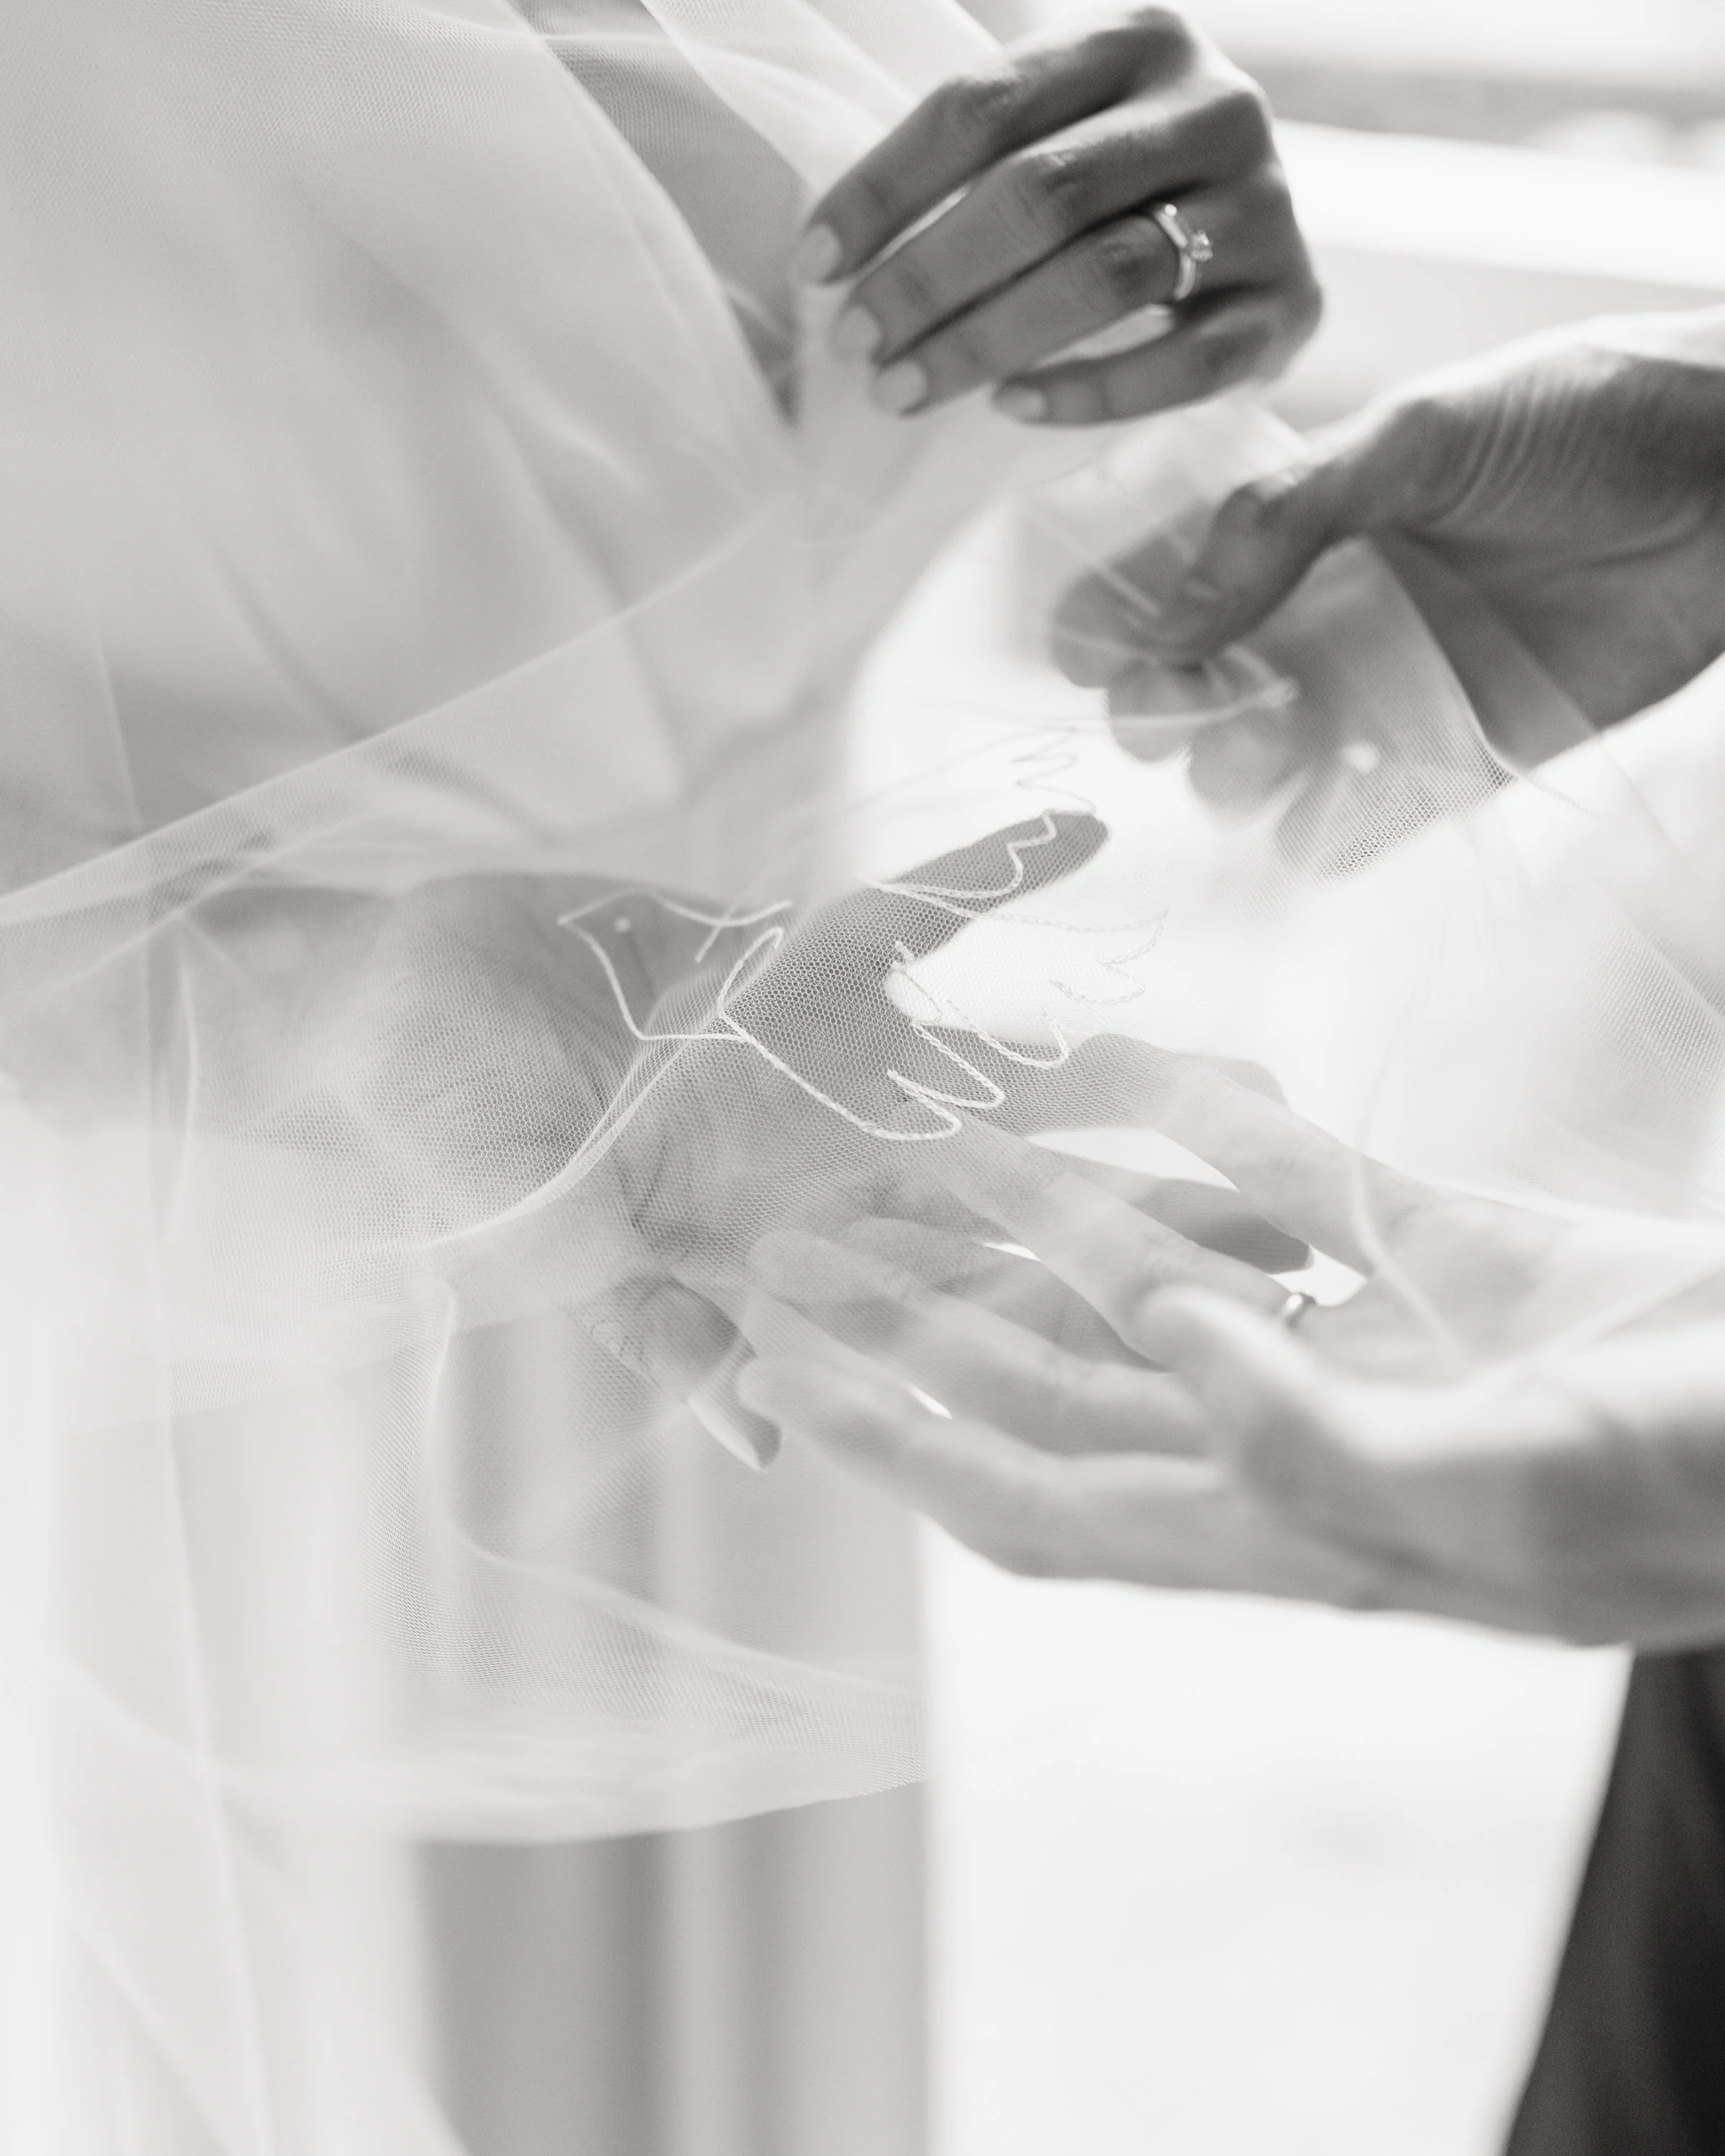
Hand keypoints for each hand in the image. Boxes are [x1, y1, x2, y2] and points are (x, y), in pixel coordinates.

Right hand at [332, 824, 1304, 1457]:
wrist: (394, 1000)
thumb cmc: (438, 1129)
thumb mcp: (531, 1230)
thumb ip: (642, 1318)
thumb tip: (766, 1435)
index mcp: (773, 1255)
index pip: (950, 1314)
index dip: (1074, 1337)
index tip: (1206, 1357)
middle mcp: (825, 1179)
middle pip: (1015, 1217)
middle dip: (1145, 1233)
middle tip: (1304, 1239)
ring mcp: (822, 1075)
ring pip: (998, 1083)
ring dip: (1119, 1082)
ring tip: (1252, 1074)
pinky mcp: (794, 969)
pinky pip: (908, 919)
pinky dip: (983, 876)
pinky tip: (1087, 829)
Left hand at [739, 1039, 1724, 1641]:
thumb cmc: (1712, 1490)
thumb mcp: (1516, 1494)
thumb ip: (1313, 1443)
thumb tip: (1157, 1347)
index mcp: (1288, 1526)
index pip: (1034, 1494)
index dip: (898, 1438)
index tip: (775, 1365)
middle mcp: (1297, 1438)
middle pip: (1059, 1379)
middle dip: (926, 1310)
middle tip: (798, 1225)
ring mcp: (1367, 1345)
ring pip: (1156, 1270)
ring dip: (1039, 1210)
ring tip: (918, 1136)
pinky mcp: (1445, 1256)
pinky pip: (1289, 1181)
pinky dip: (1210, 1124)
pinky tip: (1128, 1065)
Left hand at [797, 7, 1318, 424]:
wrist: (1260, 239)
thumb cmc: (1120, 190)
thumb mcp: (1058, 130)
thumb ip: (973, 159)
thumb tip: (824, 257)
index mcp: (1139, 38)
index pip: (982, 107)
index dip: (884, 189)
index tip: (813, 267)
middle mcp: (1216, 104)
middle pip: (1042, 193)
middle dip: (929, 279)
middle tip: (855, 346)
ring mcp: (1263, 206)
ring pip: (1108, 276)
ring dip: (986, 341)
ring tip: (904, 389)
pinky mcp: (1290, 305)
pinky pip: (1182, 363)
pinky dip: (1089, 392)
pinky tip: (1011, 408)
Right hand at [1055, 318, 1724, 824]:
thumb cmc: (1581, 419)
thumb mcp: (1415, 437)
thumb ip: (1283, 522)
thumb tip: (1165, 628)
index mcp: (1296, 530)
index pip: (1163, 585)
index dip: (1107, 622)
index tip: (1083, 646)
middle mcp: (1323, 618)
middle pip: (1190, 694)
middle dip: (1158, 710)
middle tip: (1178, 700)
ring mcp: (1382, 695)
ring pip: (1257, 769)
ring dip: (1233, 772)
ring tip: (1269, 737)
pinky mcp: (1453, 764)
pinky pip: (1356, 826)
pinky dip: (1325, 838)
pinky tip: (1328, 815)